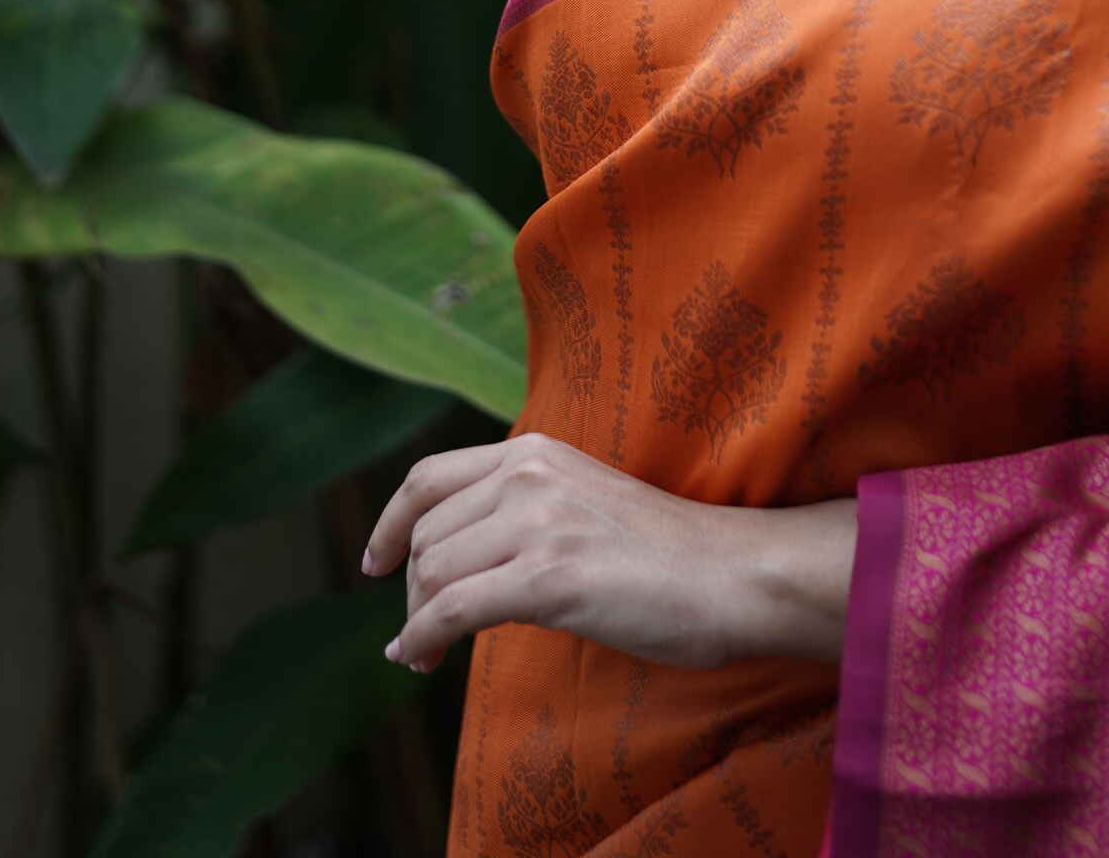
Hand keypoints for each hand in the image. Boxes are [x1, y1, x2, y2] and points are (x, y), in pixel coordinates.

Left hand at [361, 431, 853, 674]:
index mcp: (537, 449)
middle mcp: (530, 473)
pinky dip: (420, 640)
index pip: (430, 478)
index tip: (373, 562)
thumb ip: (528, 506)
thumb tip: (463, 555)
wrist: (734, 572)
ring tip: (425, 654)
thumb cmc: (668, 553)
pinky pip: (451, 610)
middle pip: (425, 535)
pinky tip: (418, 659)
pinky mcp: (550, 577)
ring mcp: (540, 522)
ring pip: (431, 574)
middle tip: (420, 635)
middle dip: (410, 591)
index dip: (390, 522)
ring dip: (415, 622)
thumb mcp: (585, 501)